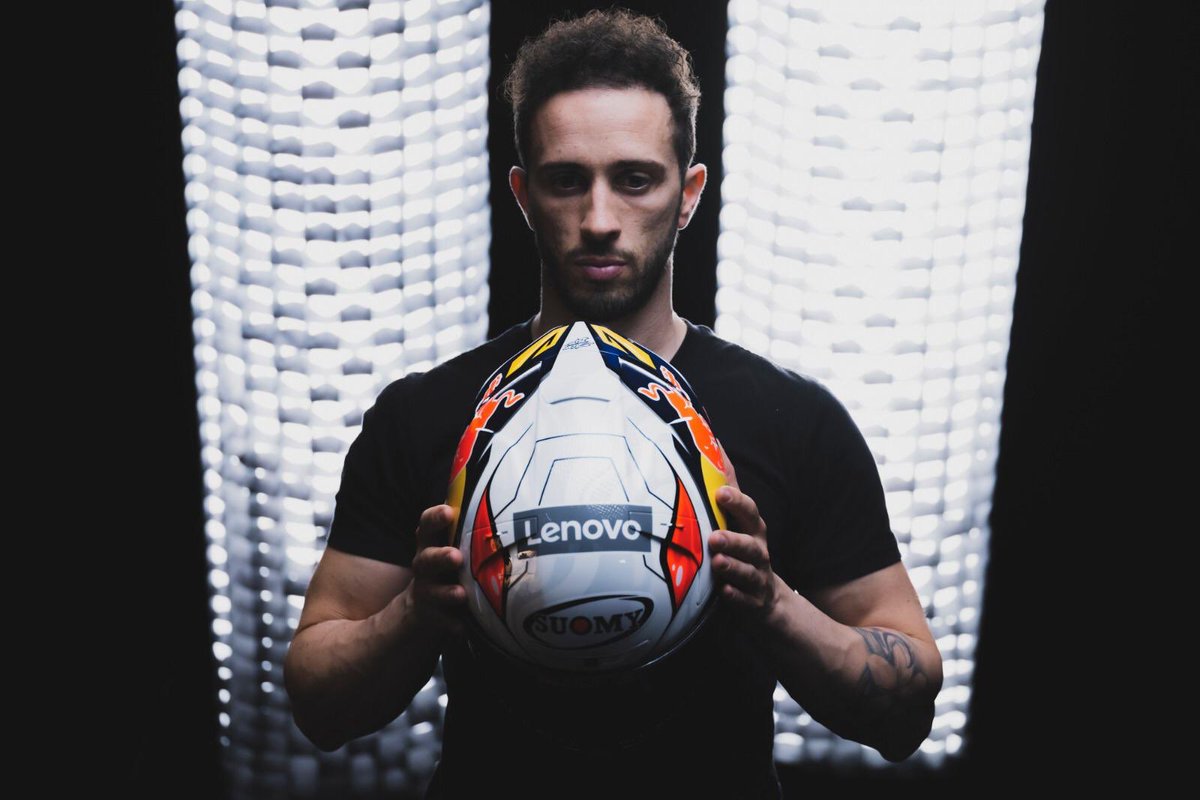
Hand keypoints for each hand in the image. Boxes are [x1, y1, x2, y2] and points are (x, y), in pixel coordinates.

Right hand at [402, 504, 467, 642]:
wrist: (423, 607)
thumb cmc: (449, 565)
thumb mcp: (454, 543)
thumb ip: (469, 527)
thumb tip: (509, 497)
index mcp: (431, 543)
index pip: (427, 525)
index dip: (435, 518)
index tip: (448, 512)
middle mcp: (425, 565)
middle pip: (427, 559)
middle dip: (440, 557)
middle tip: (456, 557)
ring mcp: (427, 591)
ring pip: (433, 591)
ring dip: (446, 592)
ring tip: (460, 594)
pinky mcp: (433, 616)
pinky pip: (442, 621)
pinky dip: (452, 624)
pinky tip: (463, 627)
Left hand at [709, 483, 780, 623]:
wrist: (766, 597)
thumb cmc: (745, 548)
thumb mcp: (740, 518)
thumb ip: (728, 485)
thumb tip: (715, 445)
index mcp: (753, 530)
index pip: (748, 513)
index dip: (737, 502)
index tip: (720, 493)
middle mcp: (758, 552)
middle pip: (750, 544)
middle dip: (733, 539)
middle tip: (713, 537)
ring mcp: (756, 578)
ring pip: (747, 571)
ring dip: (733, 566)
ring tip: (717, 561)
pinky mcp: (752, 601)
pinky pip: (744, 599)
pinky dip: (735, 595)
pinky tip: (724, 591)